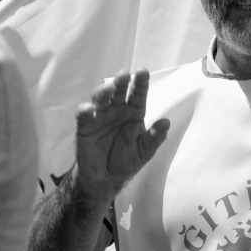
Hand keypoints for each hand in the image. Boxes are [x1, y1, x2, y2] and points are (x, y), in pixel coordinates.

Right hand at [75, 68, 169, 194]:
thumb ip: (155, 138)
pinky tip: (89, 109)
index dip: (141, 83)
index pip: (138, 95)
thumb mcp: (145, 151)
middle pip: (119, 92)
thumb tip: (166, 122)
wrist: (105, 179)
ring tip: (109, 88)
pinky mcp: (85, 126)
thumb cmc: (127, 161)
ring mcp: (100, 116)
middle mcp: (117, 110)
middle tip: (124, 74)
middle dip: (121, 82)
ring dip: (103, 91)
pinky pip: (84, 115)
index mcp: (134, 113)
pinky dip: (85, 110)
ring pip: (101, 98)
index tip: (142, 71)